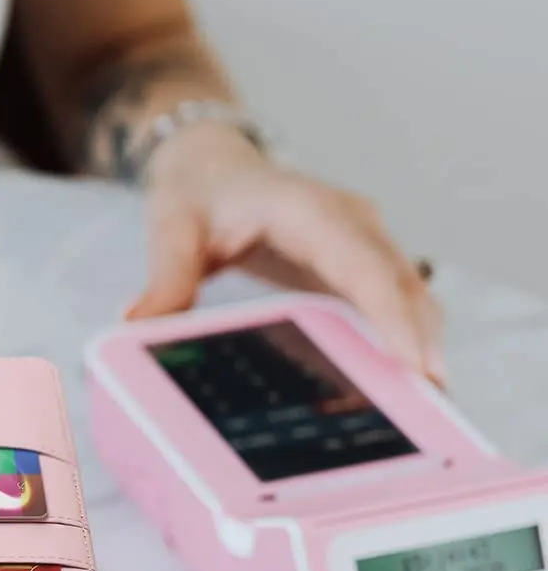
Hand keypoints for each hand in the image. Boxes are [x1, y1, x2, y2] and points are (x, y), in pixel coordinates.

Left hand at [129, 123, 442, 381]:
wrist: (212, 168)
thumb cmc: (196, 195)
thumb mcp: (173, 229)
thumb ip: (166, 276)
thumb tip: (138, 324)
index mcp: (308, 209)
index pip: (361, 264)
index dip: (391, 314)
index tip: (412, 360)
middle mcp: (347, 221)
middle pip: (397, 282)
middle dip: (420, 338)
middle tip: (433, 399)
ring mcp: (359, 240)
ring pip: (406, 291)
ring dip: (421, 340)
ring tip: (430, 403)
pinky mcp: (356, 263)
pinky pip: (390, 299)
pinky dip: (402, 336)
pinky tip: (403, 383)